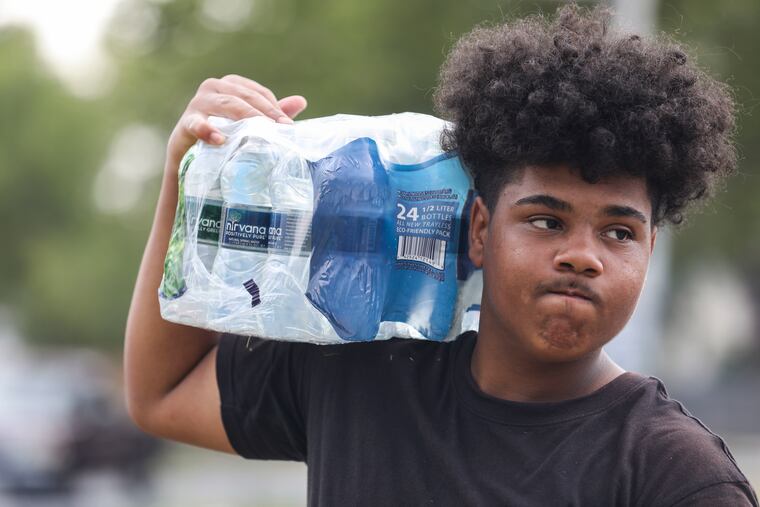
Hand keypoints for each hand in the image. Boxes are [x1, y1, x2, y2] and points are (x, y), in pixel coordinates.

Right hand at [165, 74, 307, 171]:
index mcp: (230, 85)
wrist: (189, 153)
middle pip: (244, 97)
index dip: (274, 108)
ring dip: (245, 118)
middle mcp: (213, 87)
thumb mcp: (248, 123)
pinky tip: (220, 140)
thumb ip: (271, 112)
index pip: (258, 93)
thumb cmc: (222, 133)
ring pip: (227, 105)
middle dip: (265, 114)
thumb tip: (301, 101)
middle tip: (282, 130)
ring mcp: (198, 103)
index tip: (288, 126)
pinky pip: (197, 124)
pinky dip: (208, 130)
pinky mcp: (186, 123)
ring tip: (260, 132)